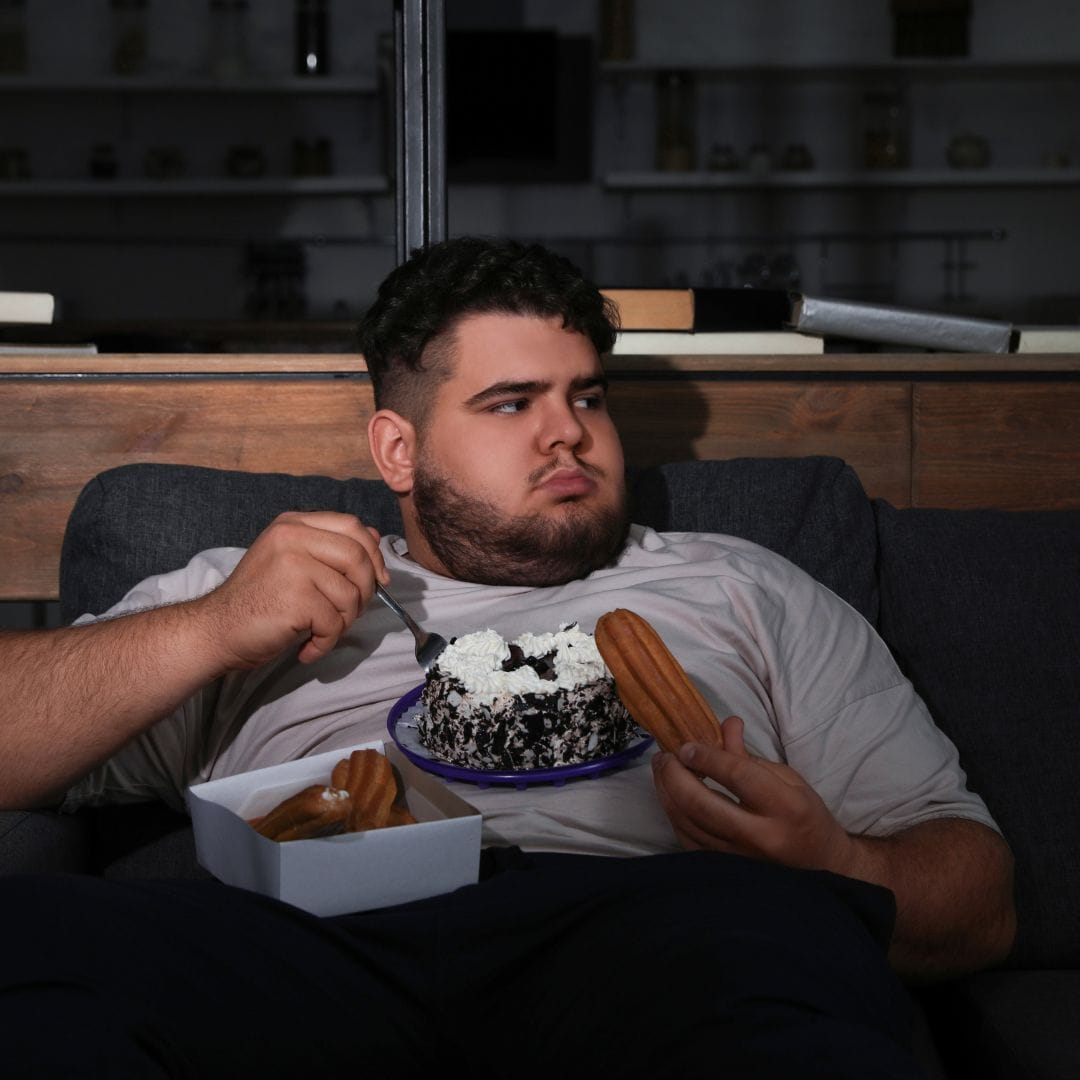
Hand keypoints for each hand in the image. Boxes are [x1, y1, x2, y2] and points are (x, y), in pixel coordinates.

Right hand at [195, 511, 389, 668]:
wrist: (216, 630)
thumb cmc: (257, 600)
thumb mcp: (291, 561)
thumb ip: (329, 547)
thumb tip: (375, 538)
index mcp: (293, 524)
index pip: (351, 526)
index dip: (373, 553)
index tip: (378, 579)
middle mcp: (292, 537)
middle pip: (358, 558)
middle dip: (366, 590)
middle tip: (351, 612)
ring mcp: (293, 565)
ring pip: (350, 595)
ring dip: (343, 622)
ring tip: (320, 631)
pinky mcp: (295, 598)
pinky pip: (334, 623)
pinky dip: (325, 643)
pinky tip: (307, 648)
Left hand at [651, 715, 856, 875]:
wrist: (821, 866)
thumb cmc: (805, 817)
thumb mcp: (788, 780)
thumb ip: (750, 756)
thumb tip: (725, 724)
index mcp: (785, 807)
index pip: (737, 776)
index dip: (706, 756)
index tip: (686, 744)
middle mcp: (761, 837)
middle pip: (702, 804)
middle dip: (675, 775)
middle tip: (665, 756)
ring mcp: (740, 859)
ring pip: (688, 824)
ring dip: (667, 793)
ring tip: (662, 770)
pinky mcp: (726, 871)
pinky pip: (688, 840)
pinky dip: (674, 815)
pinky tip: (670, 797)